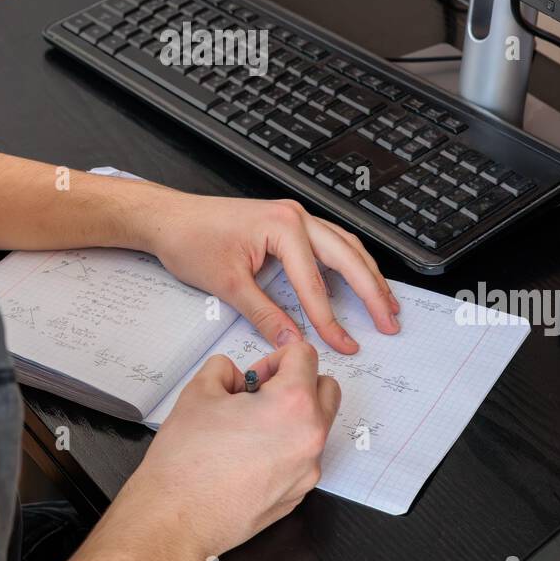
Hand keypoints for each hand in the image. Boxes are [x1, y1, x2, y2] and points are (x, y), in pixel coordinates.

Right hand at [126, 341, 339, 558]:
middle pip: (326, 389)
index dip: (274, 357)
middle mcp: (310, 438)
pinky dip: (285, 448)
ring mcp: (307, 471)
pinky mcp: (297, 495)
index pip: (305, 356)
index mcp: (293, 404)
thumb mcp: (200, 391)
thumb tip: (238, 376)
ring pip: (316, 426)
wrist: (177, 518)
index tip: (254, 376)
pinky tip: (247, 456)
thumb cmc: (186, 461)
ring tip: (249, 428)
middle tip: (258, 395)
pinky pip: (303, 458)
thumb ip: (226, 369)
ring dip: (292, 416)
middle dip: (297, 382)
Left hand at [139, 189, 399, 353]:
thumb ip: (265, 315)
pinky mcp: (287, 222)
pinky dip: (348, 262)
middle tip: (390, 322)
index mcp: (283, 227)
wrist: (169, 218)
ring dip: (367, 274)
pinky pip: (329, 242)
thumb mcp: (228, 285)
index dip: (331, 320)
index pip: (315, 283)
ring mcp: (293, 216)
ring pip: (344, 246)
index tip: (345, 344)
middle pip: (347, 256)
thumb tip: (294, 341)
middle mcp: (295, 216)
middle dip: (372, 291)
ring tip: (386, 303)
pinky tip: (356, 280)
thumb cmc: (191, 240)